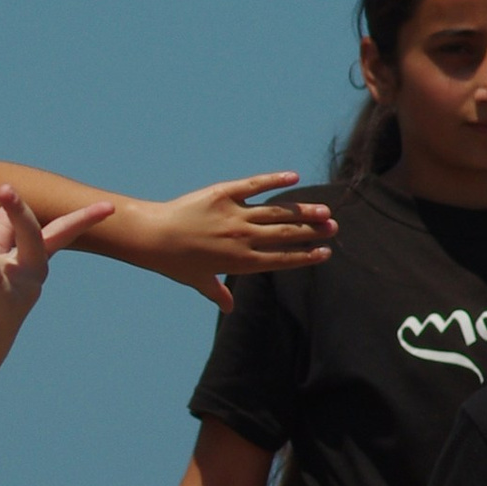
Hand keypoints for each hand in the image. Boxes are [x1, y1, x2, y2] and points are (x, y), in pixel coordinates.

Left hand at [0, 186, 114, 370]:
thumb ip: (0, 236)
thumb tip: (4, 209)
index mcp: (35, 260)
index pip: (60, 233)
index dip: (84, 219)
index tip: (110, 207)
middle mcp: (34, 273)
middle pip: (37, 235)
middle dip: (23, 210)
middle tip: (5, 187)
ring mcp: (23, 289)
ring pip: (20, 252)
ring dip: (6, 224)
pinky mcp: (4, 305)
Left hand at [130, 178, 336, 309]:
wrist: (153, 236)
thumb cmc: (174, 262)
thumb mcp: (198, 281)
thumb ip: (217, 292)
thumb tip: (228, 308)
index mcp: (241, 262)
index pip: (282, 258)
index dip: (305, 256)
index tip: (325, 252)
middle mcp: (242, 238)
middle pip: (286, 234)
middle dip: (312, 232)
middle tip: (333, 228)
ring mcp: (234, 215)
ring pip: (277, 212)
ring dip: (303, 211)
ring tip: (324, 211)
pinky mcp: (223, 194)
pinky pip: (254, 185)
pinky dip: (274, 180)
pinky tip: (294, 178)